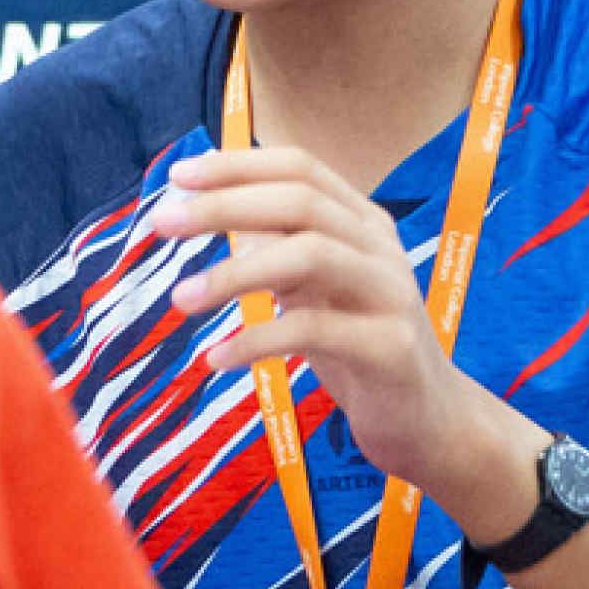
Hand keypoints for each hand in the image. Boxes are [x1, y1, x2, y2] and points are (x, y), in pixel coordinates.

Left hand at [154, 144, 532, 517]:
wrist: (427, 422)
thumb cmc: (357, 349)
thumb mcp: (312, 292)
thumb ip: (274, 251)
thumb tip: (205, 213)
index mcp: (362, 224)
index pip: (301, 169)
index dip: (238, 166)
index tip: (178, 177)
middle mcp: (381, 248)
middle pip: (300, 202)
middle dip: (224, 206)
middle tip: (161, 223)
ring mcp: (392, 294)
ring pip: (310, 254)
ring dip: (234, 273)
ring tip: (179, 300)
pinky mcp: (391, 348)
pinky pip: (314, 331)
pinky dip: (256, 341)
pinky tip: (216, 359)